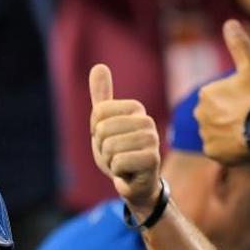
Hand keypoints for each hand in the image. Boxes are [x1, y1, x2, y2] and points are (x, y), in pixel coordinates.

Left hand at [89, 64, 162, 216]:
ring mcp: (152, 140)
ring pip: (109, 147)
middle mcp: (147, 120)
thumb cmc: (119, 152)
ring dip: (109, 161)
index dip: (96, 130)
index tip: (108, 138)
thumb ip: (102, 97)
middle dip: (102, 148)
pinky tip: (128, 173)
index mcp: (135, 108)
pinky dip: (117, 172)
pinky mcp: (153, 159)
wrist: (135, 183)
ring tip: (121, 163)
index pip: (98, 113)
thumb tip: (99, 66)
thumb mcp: (104, 124)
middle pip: (102, 130)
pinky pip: (118, 163)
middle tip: (115, 154)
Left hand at [194, 19, 249, 164]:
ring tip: (249, 132)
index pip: (219, 97)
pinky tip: (244, 144)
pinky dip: (230, 148)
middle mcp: (199, 114)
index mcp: (206, 93)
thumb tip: (230, 22)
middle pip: (216, 115)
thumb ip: (239, 46)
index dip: (236, 100)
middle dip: (230, 117)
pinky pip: (220, 150)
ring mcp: (204, 134)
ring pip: (218, 132)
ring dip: (229, 132)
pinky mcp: (211, 152)